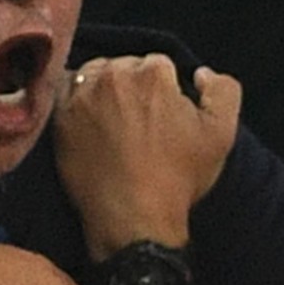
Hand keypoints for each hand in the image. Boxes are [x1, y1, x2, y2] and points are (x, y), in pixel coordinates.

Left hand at [54, 54, 240, 259]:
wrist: (133, 219)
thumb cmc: (178, 178)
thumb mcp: (221, 134)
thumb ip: (223, 91)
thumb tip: (200, 73)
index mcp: (153, 74)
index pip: (159, 64)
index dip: (164, 88)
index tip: (163, 113)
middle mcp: (114, 76)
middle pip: (125, 66)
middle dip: (133, 85)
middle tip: (139, 120)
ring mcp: (82, 95)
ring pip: (95, 74)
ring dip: (103, 89)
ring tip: (112, 120)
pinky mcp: (60, 116)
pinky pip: (64, 91)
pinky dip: (74, 98)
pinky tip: (86, 119)